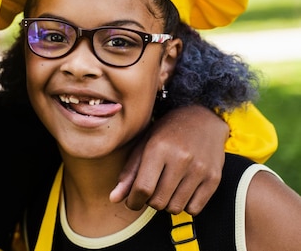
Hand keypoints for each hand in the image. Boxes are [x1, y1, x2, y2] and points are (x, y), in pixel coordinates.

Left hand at [109, 105, 227, 214]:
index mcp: (159, 148)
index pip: (143, 188)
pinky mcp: (214, 178)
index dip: (133, 201)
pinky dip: (184, 205)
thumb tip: (114, 199)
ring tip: (166, 188)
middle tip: (152, 189)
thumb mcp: (143, 145)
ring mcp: (200, 169)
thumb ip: (129, 173)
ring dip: (166, 204)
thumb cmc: (167, 132)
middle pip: (158, 201)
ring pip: (175, 208)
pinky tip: (181, 190)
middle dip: (149, 201)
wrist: (202, 119)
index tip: (132, 201)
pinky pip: (194, 209)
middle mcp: (181, 158)